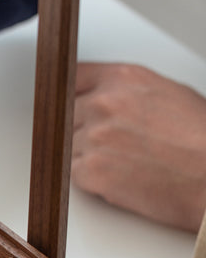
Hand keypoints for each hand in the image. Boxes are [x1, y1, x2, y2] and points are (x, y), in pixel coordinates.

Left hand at [72, 62, 205, 232]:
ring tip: (123, 162)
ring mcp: (95, 137)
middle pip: (66, 115)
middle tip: (111, 144)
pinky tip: (119, 178)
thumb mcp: (168, 94)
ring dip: (86, 156)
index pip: (73, 78)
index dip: (69, 95)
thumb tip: (104, 96)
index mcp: (123, 78)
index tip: (66, 104)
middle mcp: (105, 103)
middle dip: (81, 130)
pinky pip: (72, 174)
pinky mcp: (90, 170)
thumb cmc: (201, 140)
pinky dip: (90, 179)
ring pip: (67, 146)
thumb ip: (126, 92)